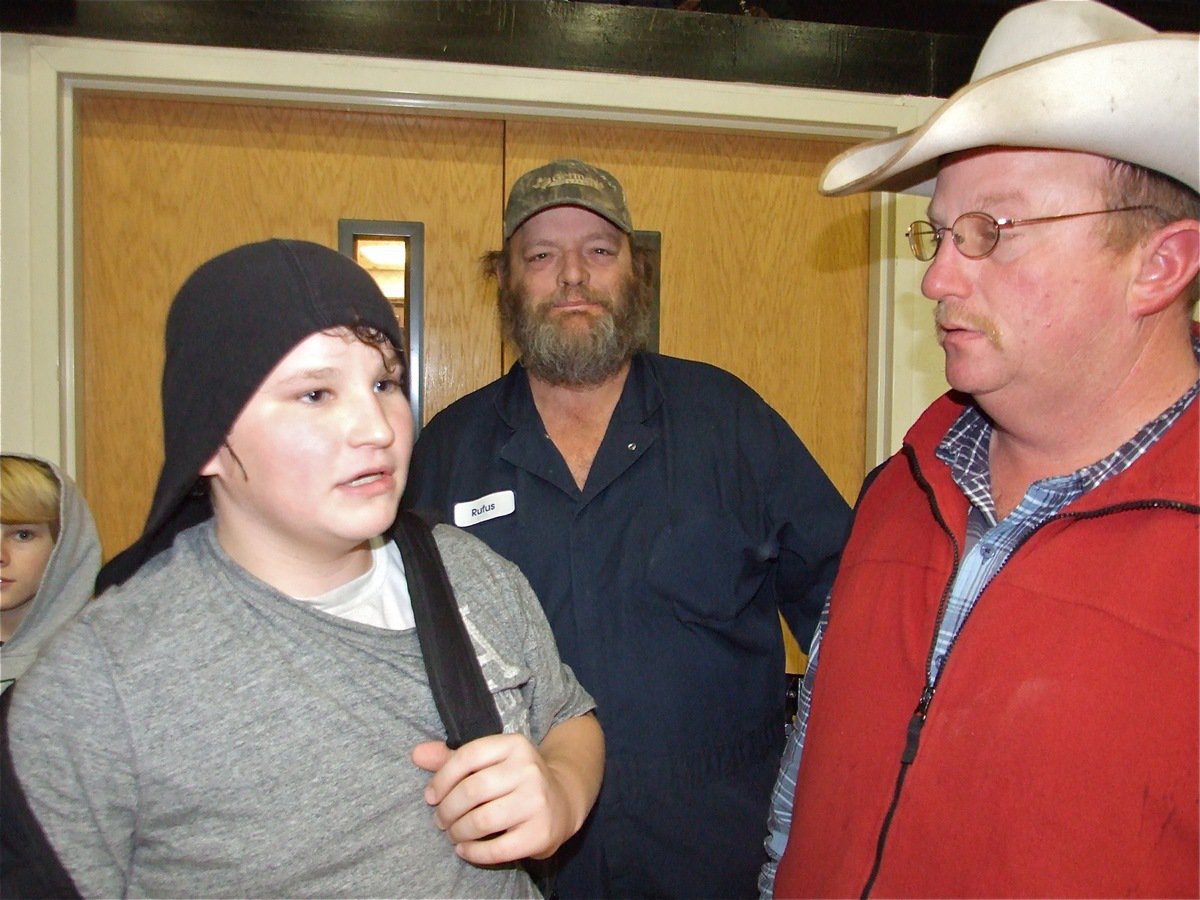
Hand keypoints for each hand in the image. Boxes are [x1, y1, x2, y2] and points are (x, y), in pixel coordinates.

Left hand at [411, 733, 575, 864]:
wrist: (562, 801)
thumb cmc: (514, 780)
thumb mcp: (490, 762)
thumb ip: (452, 757)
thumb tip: (416, 754)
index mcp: (514, 745)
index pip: (468, 756)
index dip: (442, 778)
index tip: (430, 796)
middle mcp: (529, 769)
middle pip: (472, 790)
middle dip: (447, 809)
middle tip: (440, 820)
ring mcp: (537, 801)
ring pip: (482, 820)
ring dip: (458, 831)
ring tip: (453, 834)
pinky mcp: (541, 832)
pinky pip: (497, 848)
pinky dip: (473, 852)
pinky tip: (464, 849)